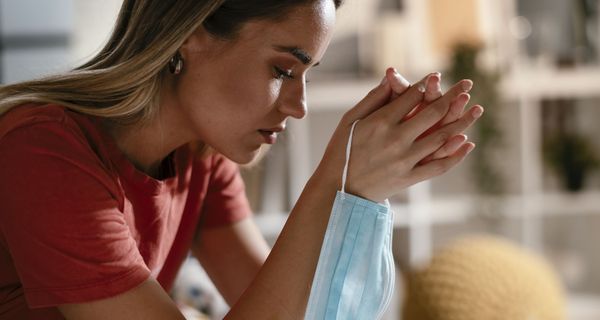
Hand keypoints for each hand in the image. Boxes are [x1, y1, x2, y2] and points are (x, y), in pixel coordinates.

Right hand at [316, 73, 482, 202]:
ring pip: (442, 138)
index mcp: (380, 122)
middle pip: (433, 113)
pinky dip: (456, 155)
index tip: (437, 76)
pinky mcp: (409, 178)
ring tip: (478, 109)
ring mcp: (405, 160)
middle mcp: (396, 139)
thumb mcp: (350, 119)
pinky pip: (438, 166)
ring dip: (463, 122)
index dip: (427, 84)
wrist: (339, 188)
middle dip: (453, 96)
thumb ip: (374, 98)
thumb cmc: (342, 150)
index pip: (412, 97)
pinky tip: (468, 143)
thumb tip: (393, 77)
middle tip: (468, 85)